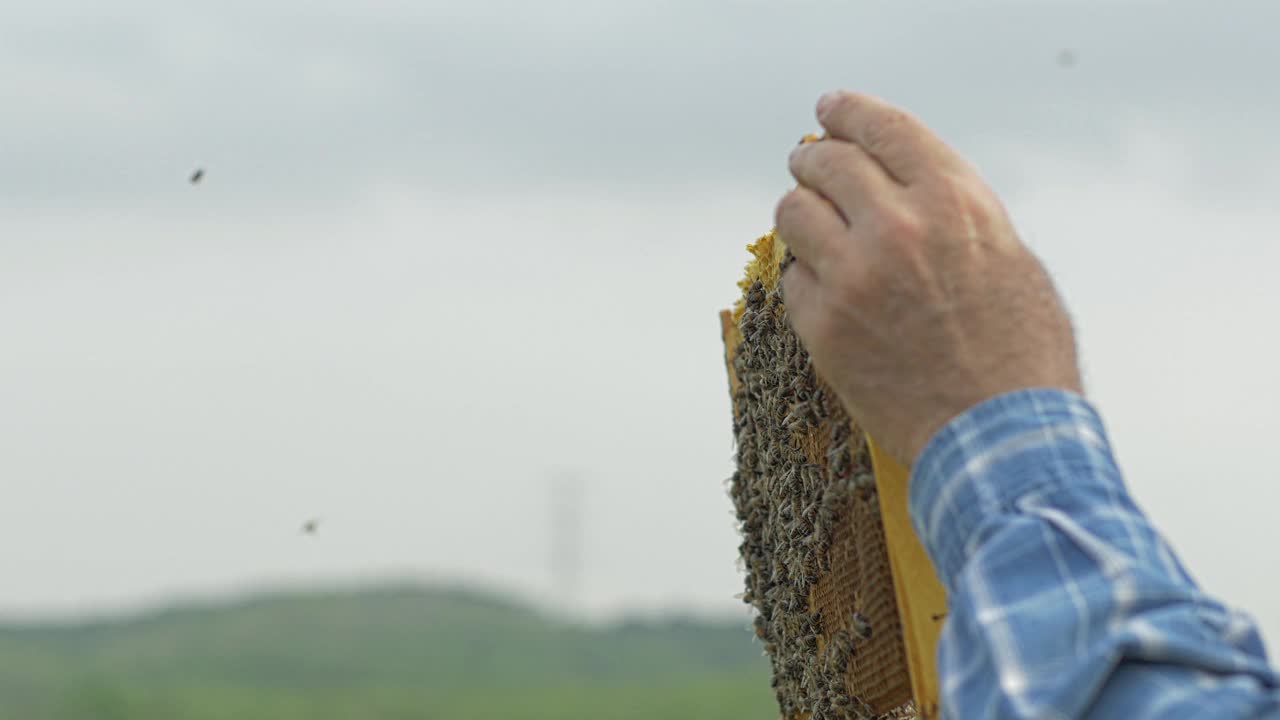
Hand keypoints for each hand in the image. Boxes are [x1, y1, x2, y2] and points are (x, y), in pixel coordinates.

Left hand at [776, 91, 1082, 463]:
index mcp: (954, 201)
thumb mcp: (1011, 258)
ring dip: (799, 213)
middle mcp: (899, 228)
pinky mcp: (823, 327)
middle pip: (825, 162)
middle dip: (813, 158)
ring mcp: (854, 277)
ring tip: (812, 225)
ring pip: (792, 212)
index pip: (883, 128)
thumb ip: (955, 213)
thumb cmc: (1019, 353)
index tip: (830, 109)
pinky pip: (791, 279)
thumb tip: (907, 184)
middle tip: (809, 165)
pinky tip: (828, 292)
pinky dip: (805, 279)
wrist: (999, 436)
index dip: (849, 112)